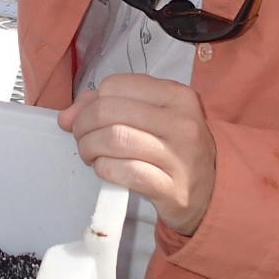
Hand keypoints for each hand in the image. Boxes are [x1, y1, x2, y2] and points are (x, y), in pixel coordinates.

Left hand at [57, 73, 216, 235]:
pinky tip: (104, 169)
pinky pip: (123, 171)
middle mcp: (182, 122)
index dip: (91, 101)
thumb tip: (67, 116)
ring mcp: (179, 157)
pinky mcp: (171, 188)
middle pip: (110, 111)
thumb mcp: (152, 117)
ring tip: (90, 155)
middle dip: (84, 125)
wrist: (210, 192)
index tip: (87, 117)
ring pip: (114, 139)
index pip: (116, 85)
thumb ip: (109, 106)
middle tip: (82, 139)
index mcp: (177, 95)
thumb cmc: (174, 148)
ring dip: (89, 148)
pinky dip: (103, 168)